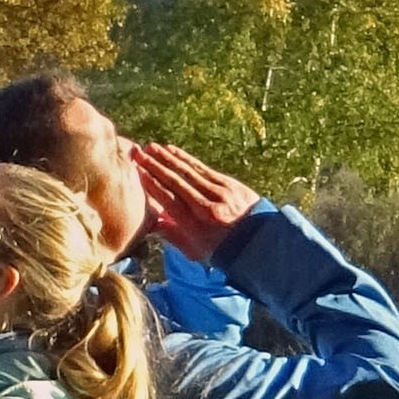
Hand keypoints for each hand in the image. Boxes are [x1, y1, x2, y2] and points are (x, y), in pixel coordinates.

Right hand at [130, 140, 259, 258]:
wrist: (260, 243)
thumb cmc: (222, 250)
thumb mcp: (195, 251)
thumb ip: (172, 235)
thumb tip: (151, 220)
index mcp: (197, 227)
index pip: (169, 201)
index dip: (152, 185)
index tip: (138, 172)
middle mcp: (208, 208)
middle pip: (176, 183)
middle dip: (155, 166)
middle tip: (138, 154)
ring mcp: (220, 194)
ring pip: (188, 172)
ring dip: (167, 158)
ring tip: (151, 148)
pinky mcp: (229, 185)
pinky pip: (202, 168)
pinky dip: (186, 159)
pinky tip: (173, 151)